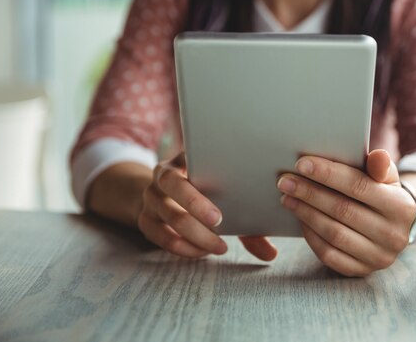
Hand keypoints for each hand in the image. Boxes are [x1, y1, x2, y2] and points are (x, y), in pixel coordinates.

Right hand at [138, 153, 277, 260]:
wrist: (165, 194)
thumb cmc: (207, 193)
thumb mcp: (225, 197)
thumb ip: (248, 222)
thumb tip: (271, 255)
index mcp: (183, 160)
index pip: (188, 166)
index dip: (200, 193)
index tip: (219, 215)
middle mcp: (161, 177)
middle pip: (174, 190)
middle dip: (197, 211)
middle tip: (221, 227)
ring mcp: (150, 199)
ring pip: (169, 218)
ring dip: (195, 236)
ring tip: (220, 247)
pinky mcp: (144, 220)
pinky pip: (160, 238)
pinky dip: (182, 247)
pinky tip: (201, 252)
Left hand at [277, 149, 415, 276]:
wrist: (390, 229)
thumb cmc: (381, 195)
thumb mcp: (386, 177)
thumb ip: (380, 165)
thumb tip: (377, 157)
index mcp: (401, 206)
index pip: (359, 186)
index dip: (328, 174)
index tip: (301, 164)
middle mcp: (393, 235)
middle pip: (343, 210)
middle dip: (310, 193)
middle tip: (285, 181)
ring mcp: (378, 257)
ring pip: (333, 233)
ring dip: (305, 213)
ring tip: (287, 197)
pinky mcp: (362, 271)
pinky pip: (329, 255)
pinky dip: (310, 236)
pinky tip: (299, 219)